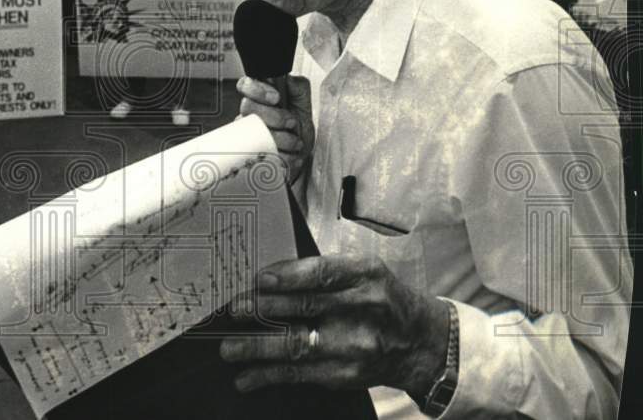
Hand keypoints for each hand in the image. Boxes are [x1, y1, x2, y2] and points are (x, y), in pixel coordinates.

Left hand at [221, 256, 449, 397]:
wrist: (420, 343)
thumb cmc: (382, 299)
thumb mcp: (364, 272)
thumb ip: (324, 272)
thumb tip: (268, 278)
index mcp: (366, 275)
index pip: (324, 272)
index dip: (289, 275)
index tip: (259, 278)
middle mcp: (363, 309)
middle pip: (306, 307)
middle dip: (263, 308)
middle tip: (233, 309)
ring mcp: (355, 346)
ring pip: (298, 345)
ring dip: (257, 348)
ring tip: (229, 348)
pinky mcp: (346, 374)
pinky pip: (301, 374)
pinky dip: (269, 375)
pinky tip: (247, 377)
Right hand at [236, 75, 313, 183]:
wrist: (301, 153)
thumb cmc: (298, 127)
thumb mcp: (303, 103)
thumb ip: (297, 86)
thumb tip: (287, 79)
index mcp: (259, 98)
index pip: (245, 85)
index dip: (257, 89)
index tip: (276, 97)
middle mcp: (250, 115)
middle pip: (248, 108)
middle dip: (274, 116)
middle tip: (292, 122)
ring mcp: (247, 135)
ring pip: (253, 132)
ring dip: (280, 139)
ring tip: (295, 143)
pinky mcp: (251, 155)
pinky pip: (260, 155)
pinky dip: (281, 156)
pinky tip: (291, 155)